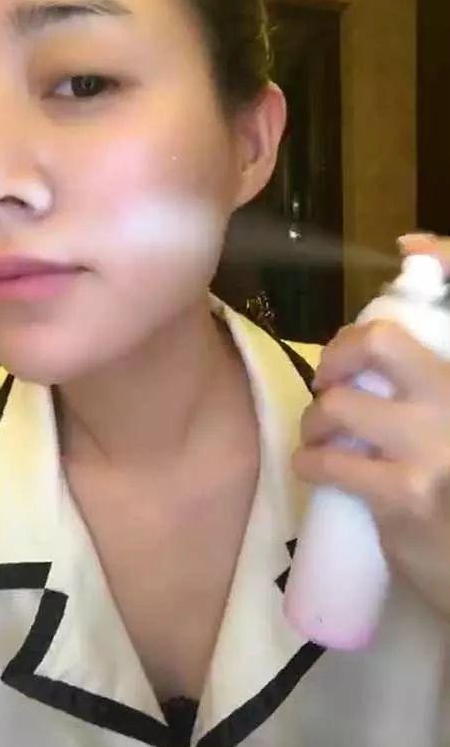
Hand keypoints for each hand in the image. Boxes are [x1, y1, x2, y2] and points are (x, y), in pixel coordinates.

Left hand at [292, 234, 449, 620]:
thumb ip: (431, 379)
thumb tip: (403, 316)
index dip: (442, 256)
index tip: (414, 250)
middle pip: (380, 341)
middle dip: (341, 351)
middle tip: (331, 375)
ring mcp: (436, 448)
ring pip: (342, 404)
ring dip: (317, 417)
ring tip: (319, 432)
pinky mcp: (404, 497)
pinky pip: (332, 461)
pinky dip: (311, 460)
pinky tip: (313, 466)